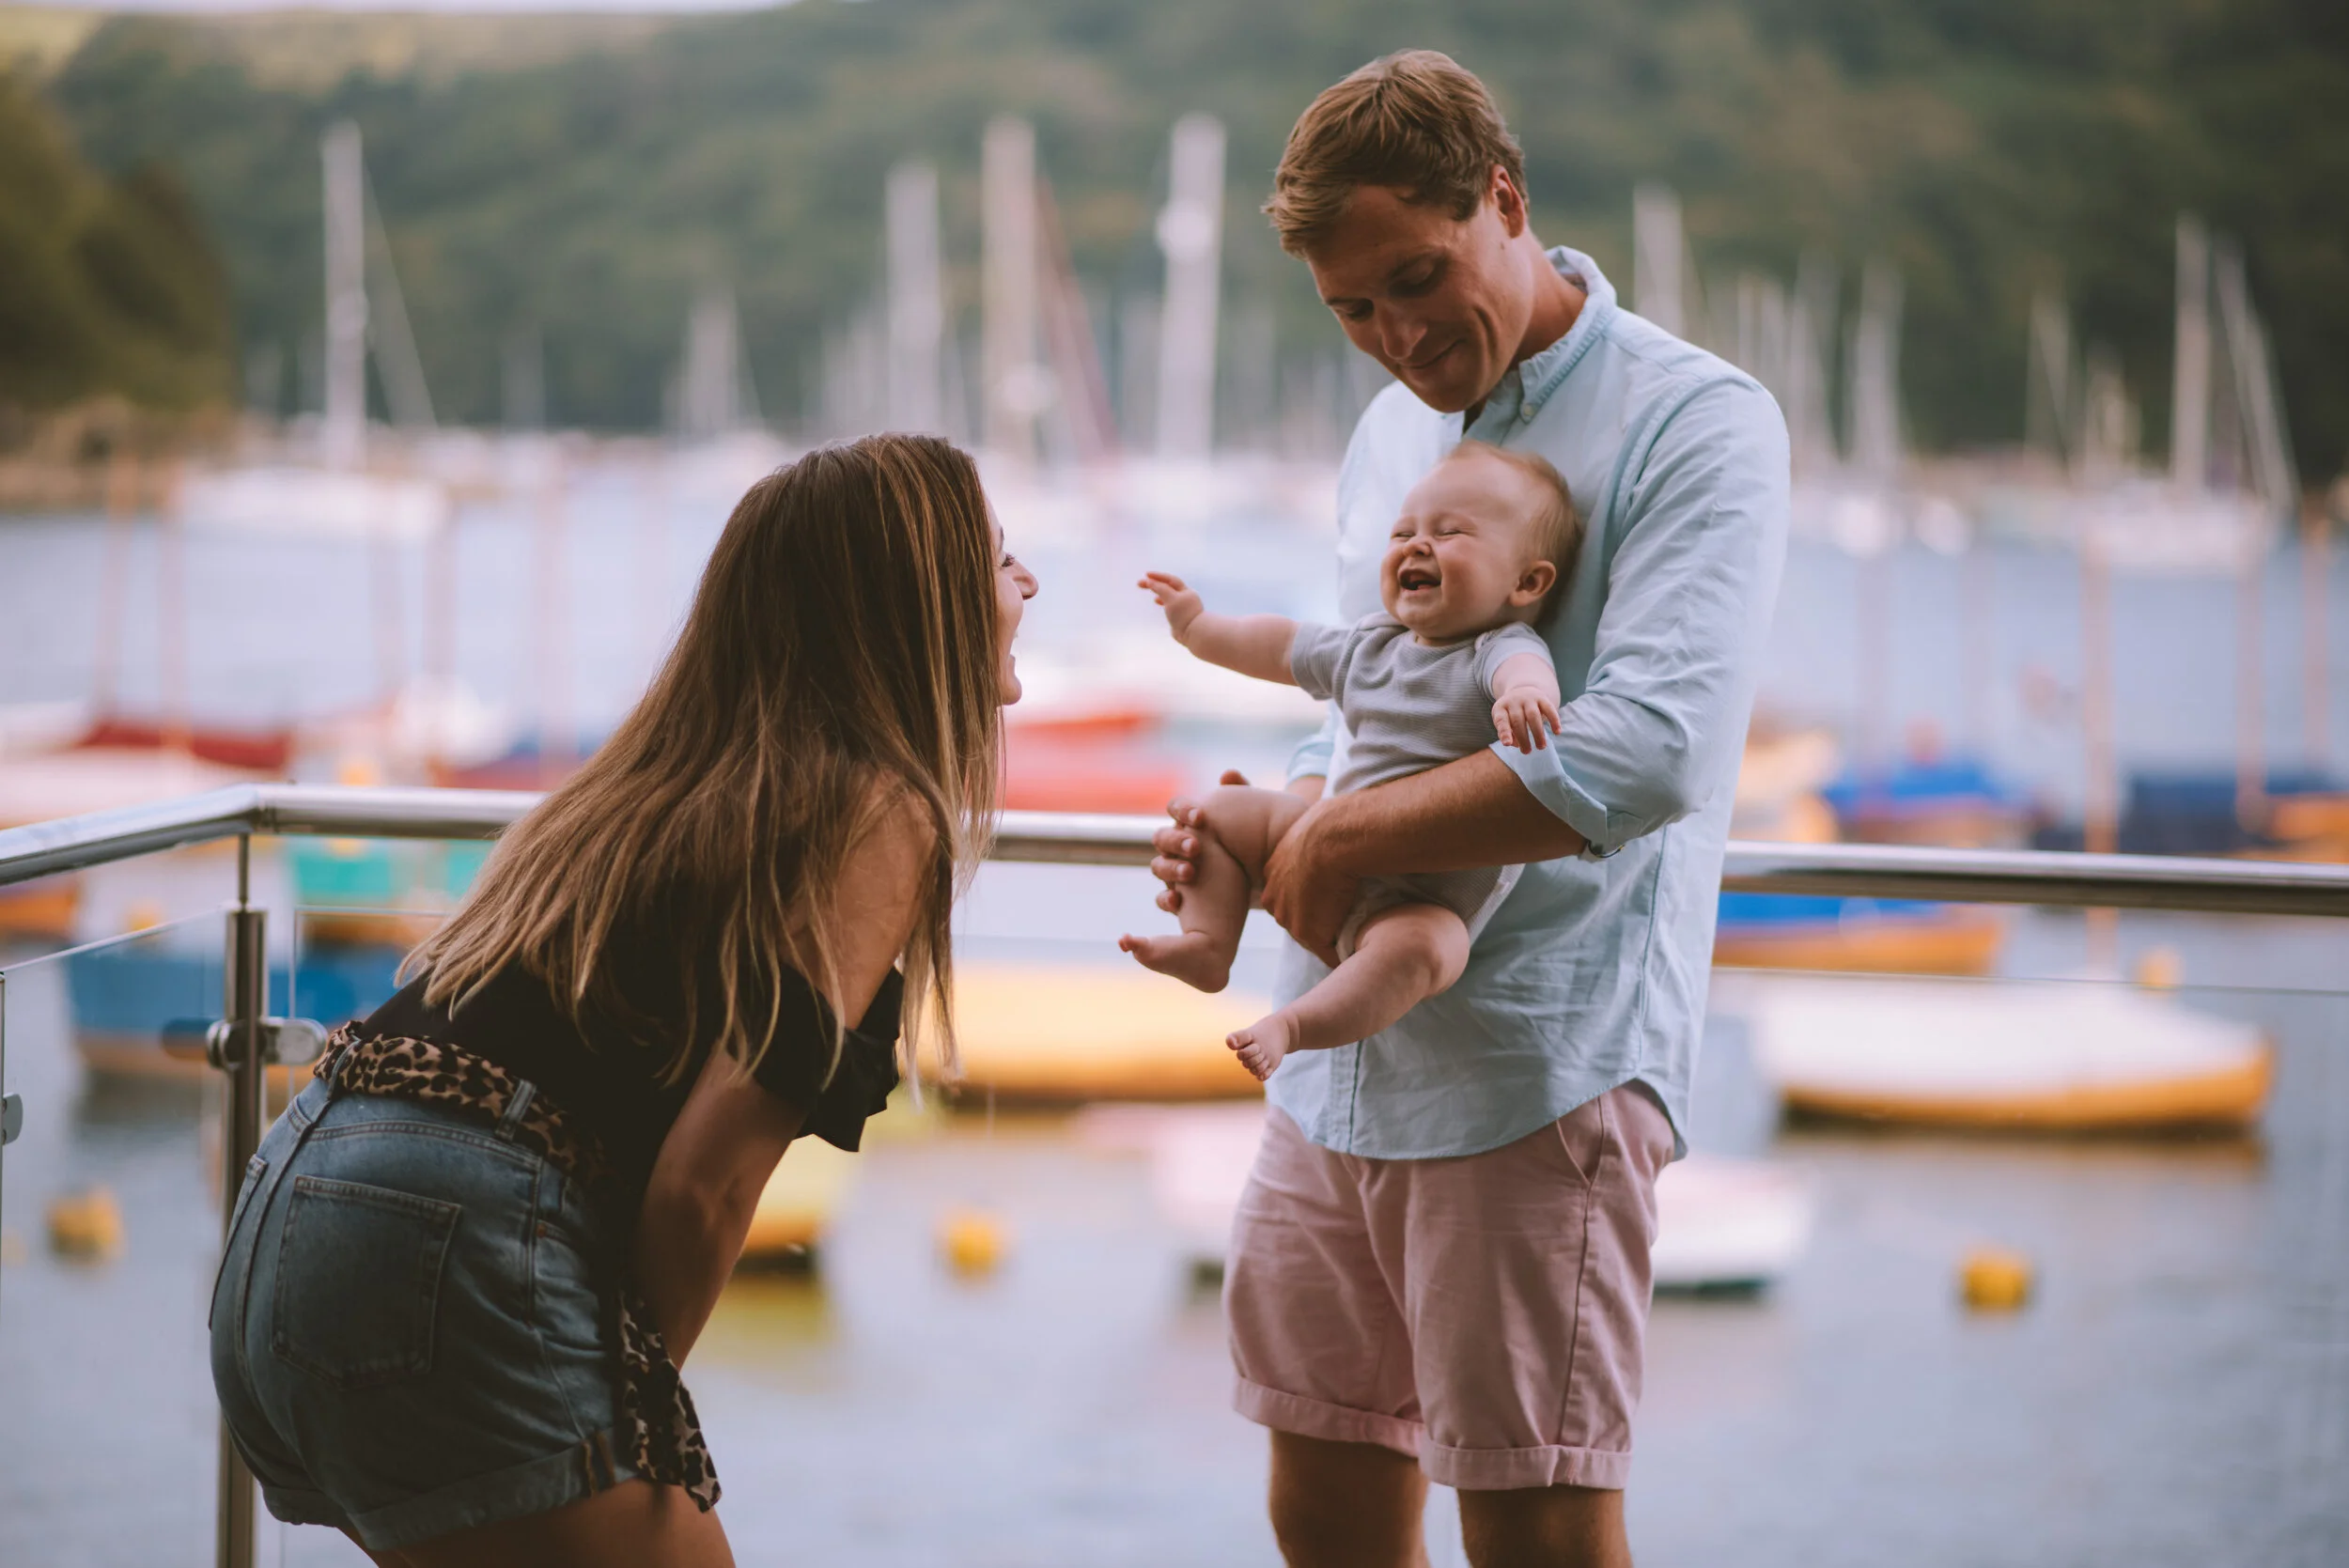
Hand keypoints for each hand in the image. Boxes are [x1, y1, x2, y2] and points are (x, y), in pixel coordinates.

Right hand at [1137, 571, 1203, 643]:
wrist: (1194, 633)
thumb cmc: (1183, 613)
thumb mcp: (1171, 597)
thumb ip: (1160, 588)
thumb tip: (1150, 581)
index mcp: (1185, 591)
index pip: (1169, 579)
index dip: (1157, 576)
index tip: (1146, 575)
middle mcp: (1185, 597)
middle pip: (1169, 587)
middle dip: (1156, 583)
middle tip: (1142, 583)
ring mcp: (1183, 608)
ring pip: (1169, 596)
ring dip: (1160, 593)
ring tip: (1150, 592)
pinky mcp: (1181, 617)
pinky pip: (1170, 606)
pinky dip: (1163, 602)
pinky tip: (1157, 602)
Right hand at [1151, 769, 1249, 914]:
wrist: (1264, 876)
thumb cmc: (1254, 841)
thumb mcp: (1251, 817)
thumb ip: (1242, 794)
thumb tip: (1228, 774)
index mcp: (1190, 822)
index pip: (1175, 808)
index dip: (1183, 810)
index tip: (1201, 818)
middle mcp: (1178, 846)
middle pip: (1162, 838)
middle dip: (1176, 841)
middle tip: (1196, 847)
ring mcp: (1177, 871)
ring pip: (1159, 867)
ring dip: (1171, 869)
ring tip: (1190, 872)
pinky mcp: (1184, 897)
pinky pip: (1165, 899)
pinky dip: (1167, 900)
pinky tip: (1178, 902)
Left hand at [1259, 798, 1358, 966]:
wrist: (1335, 837)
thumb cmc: (1334, 823)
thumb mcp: (1316, 825)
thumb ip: (1316, 836)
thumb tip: (1335, 824)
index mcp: (1274, 869)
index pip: (1289, 893)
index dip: (1310, 898)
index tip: (1331, 896)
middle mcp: (1274, 895)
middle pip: (1295, 916)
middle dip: (1316, 919)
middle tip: (1344, 916)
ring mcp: (1289, 916)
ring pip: (1310, 935)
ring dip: (1330, 936)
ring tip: (1354, 933)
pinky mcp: (1309, 933)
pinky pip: (1328, 951)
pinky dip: (1342, 952)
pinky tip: (1359, 947)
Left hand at [1492, 690, 1561, 753]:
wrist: (1522, 690)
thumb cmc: (1511, 713)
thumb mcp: (1504, 721)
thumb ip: (1506, 733)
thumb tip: (1516, 744)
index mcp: (1501, 708)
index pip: (1501, 721)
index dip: (1504, 732)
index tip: (1507, 744)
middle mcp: (1514, 701)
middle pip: (1518, 721)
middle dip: (1523, 738)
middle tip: (1527, 752)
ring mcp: (1528, 699)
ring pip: (1533, 716)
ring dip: (1538, 733)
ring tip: (1541, 747)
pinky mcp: (1542, 698)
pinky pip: (1549, 709)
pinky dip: (1554, 721)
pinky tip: (1557, 732)